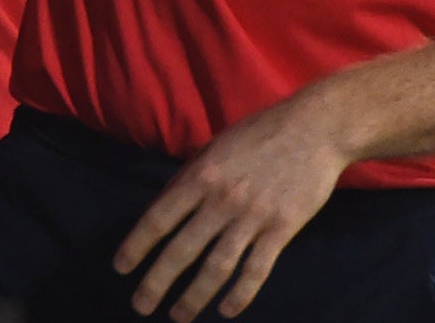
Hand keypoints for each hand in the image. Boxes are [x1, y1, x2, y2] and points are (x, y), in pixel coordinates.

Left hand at [113, 89, 349, 320]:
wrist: (313, 130)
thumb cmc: (259, 133)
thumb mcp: (216, 146)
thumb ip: (191, 176)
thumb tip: (166, 206)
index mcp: (201, 175)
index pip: (159, 218)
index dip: (137, 245)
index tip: (121, 267)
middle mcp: (222, 200)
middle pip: (182, 249)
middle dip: (157, 281)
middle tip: (140, 305)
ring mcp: (253, 217)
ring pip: (216, 267)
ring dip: (194, 296)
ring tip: (178, 315)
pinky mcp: (282, 230)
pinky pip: (256, 270)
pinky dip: (240, 295)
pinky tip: (226, 310)